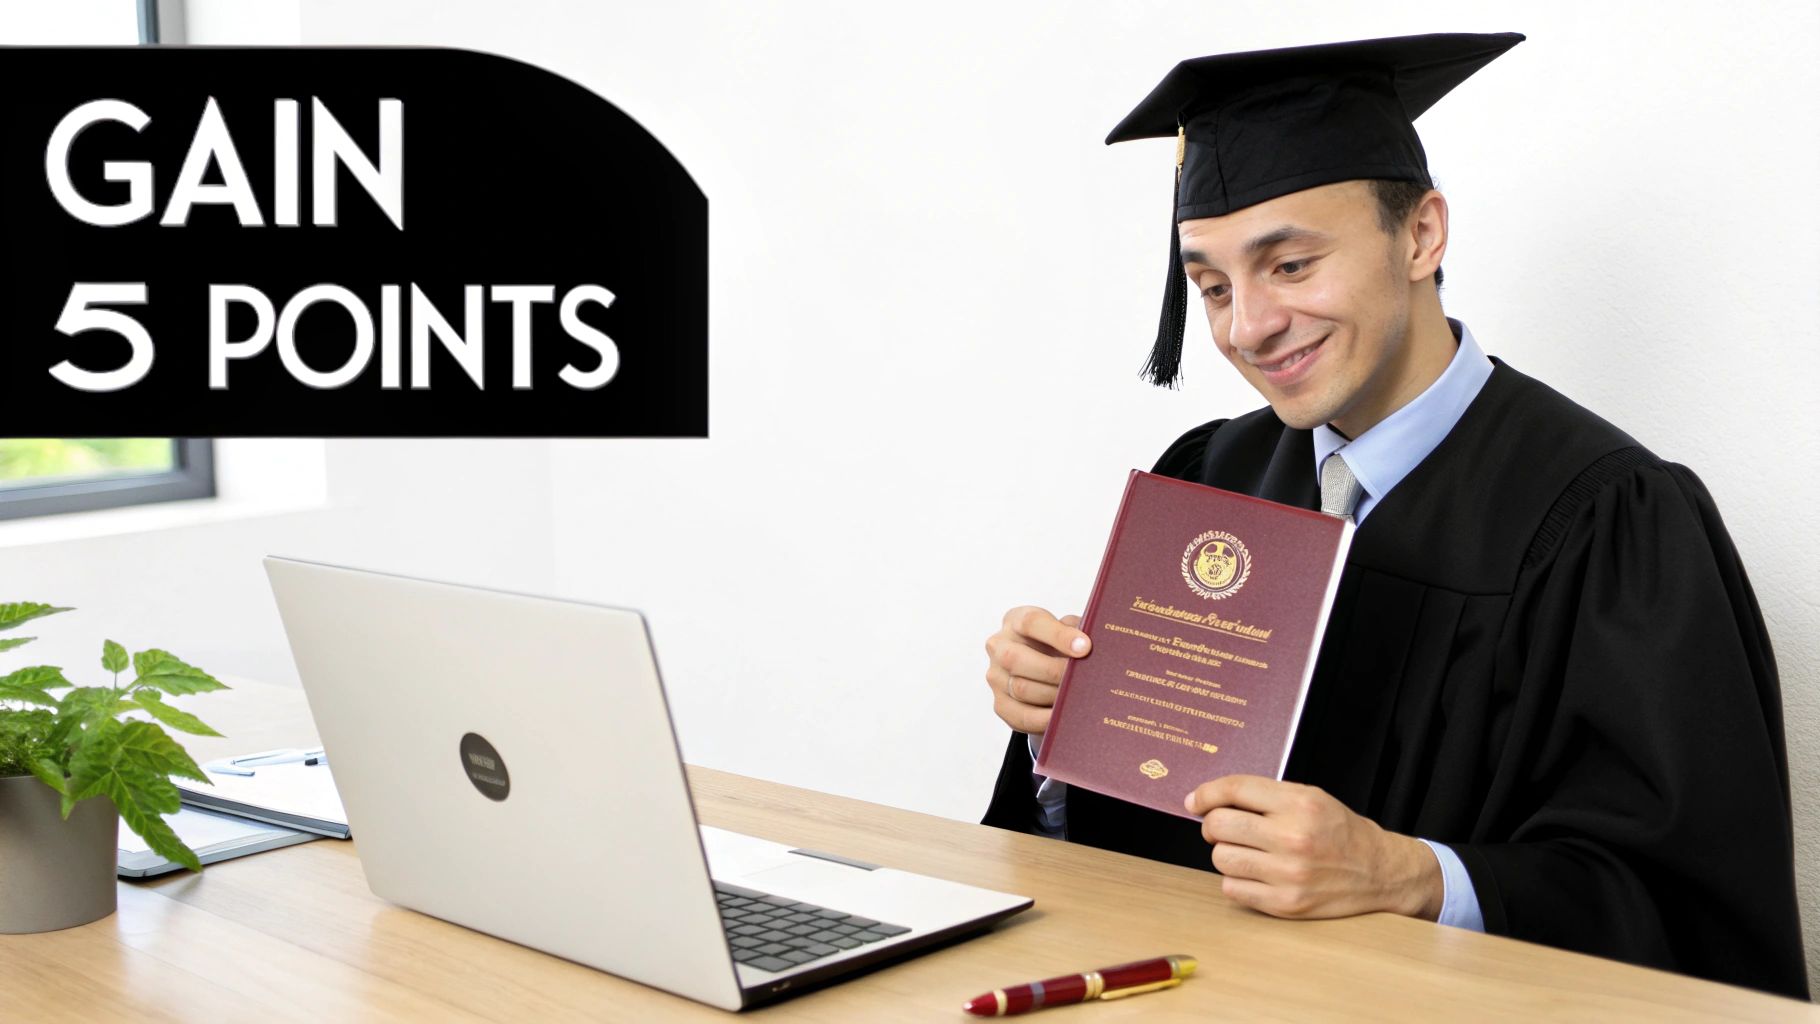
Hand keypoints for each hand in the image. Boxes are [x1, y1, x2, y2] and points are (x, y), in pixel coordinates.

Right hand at [983, 606, 1089, 734]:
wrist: (1043, 668)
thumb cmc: (1058, 645)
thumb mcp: (1068, 629)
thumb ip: (1078, 630)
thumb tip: (1098, 642)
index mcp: (1016, 620)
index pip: (1031, 623)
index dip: (1058, 635)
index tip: (1085, 647)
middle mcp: (999, 646)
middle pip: (1015, 658)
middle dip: (1053, 671)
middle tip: (1081, 678)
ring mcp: (996, 676)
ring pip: (1020, 688)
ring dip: (1052, 695)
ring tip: (1077, 697)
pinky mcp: (1001, 704)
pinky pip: (1020, 715)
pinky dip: (1044, 718)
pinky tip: (1063, 715)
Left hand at [1184, 775, 1442, 920]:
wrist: (1380, 872)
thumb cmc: (1340, 831)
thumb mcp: (1310, 798)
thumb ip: (1264, 796)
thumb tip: (1208, 800)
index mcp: (1299, 804)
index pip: (1234, 789)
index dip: (1205, 793)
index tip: (1193, 801)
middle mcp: (1293, 838)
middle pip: (1218, 825)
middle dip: (1213, 824)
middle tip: (1223, 827)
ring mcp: (1288, 874)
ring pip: (1221, 858)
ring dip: (1227, 853)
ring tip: (1248, 851)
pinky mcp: (1286, 904)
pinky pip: (1232, 889)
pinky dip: (1237, 881)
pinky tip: (1256, 873)